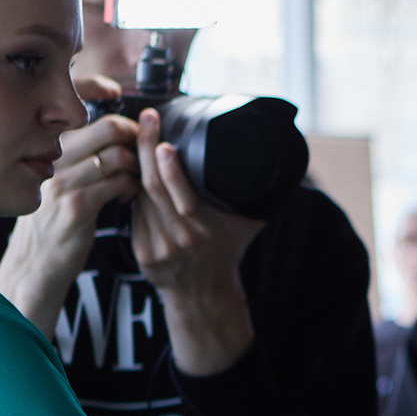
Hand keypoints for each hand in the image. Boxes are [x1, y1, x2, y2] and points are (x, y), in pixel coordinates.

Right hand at [0, 81, 141, 334]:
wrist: (36, 265)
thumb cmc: (53, 222)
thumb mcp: (57, 180)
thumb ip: (76, 154)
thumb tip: (111, 128)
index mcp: (46, 147)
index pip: (69, 102)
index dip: (97, 87)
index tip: (117, 92)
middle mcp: (51, 159)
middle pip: (106, 127)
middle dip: (134, 135)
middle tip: (143, 147)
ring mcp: (63, 182)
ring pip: (117, 155)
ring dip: (138, 165)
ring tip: (138, 176)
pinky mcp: (77, 206)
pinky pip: (118, 183)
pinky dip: (132, 186)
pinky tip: (129, 194)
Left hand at [134, 108, 265, 376]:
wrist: (205, 295)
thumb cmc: (228, 251)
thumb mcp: (248, 226)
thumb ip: (262, 196)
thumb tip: (282, 163)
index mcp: (208, 230)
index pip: (183, 197)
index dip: (171, 170)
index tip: (165, 143)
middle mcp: (182, 239)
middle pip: (153, 187)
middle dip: (146, 148)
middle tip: (146, 120)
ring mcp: (159, 247)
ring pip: (141, 196)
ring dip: (137, 164)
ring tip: (139, 134)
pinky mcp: (141, 252)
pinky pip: (135, 211)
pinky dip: (134, 189)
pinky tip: (135, 168)